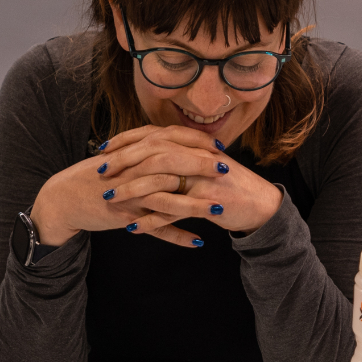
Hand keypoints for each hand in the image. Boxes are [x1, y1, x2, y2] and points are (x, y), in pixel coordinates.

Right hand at [29, 125, 227, 246]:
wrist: (64, 198)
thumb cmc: (97, 176)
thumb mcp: (123, 156)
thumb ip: (148, 148)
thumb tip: (176, 140)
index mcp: (134, 151)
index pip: (170, 139)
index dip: (196, 141)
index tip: (219, 145)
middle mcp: (132, 170)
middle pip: (171, 163)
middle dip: (201, 166)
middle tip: (226, 169)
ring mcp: (130, 195)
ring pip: (166, 198)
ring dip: (195, 204)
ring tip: (219, 208)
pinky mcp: (126, 217)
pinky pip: (155, 229)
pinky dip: (177, 236)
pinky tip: (198, 242)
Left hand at [97, 125, 282, 246]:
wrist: (261, 204)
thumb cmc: (229, 186)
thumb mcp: (204, 163)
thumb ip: (180, 155)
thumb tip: (150, 151)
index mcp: (193, 144)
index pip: (153, 134)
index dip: (126, 140)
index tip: (104, 148)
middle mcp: (197, 155)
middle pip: (152, 152)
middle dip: (123, 162)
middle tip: (100, 172)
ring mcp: (203, 178)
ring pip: (159, 180)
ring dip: (131, 190)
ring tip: (111, 200)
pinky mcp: (208, 201)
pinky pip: (174, 210)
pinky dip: (152, 219)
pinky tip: (134, 227)